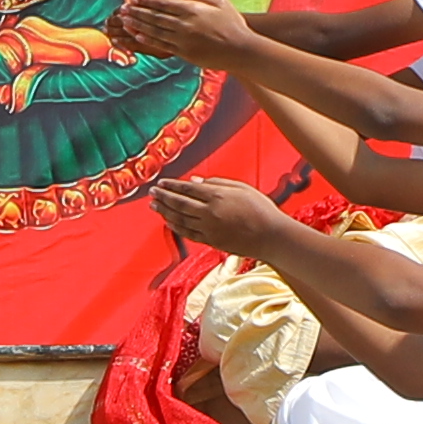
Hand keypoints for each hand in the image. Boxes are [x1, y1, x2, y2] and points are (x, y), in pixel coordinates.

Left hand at [114, 0, 253, 68]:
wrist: (241, 50)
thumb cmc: (234, 25)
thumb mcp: (220, 2)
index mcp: (193, 10)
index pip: (164, 3)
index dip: (147, 1)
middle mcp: (185, 24)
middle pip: (155, 17)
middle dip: (137, 12)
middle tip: (123, 9)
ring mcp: (184, 40)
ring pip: (155, 31)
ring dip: (138, 25)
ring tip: (125, 21)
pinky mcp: (185, 53)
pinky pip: (162, 46)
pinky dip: (149, 40)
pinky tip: (138, 37)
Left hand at [156, 172, 297, 261]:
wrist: (271, 236)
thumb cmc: (261, 209)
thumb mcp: (241, 188)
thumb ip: (217, 183)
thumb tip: (193, 182)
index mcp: (217, 196)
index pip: (187, 189)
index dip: (172, 186)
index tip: (161, 183)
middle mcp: (209, 213)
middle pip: (179, 204)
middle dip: (163, 197)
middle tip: (151, 193)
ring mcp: (209, 229)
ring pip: (180, 220)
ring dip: (165, 212)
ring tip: (154, 206)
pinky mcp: (211, 241)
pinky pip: (188, 234)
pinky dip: (176, 227)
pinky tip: (169, 222)